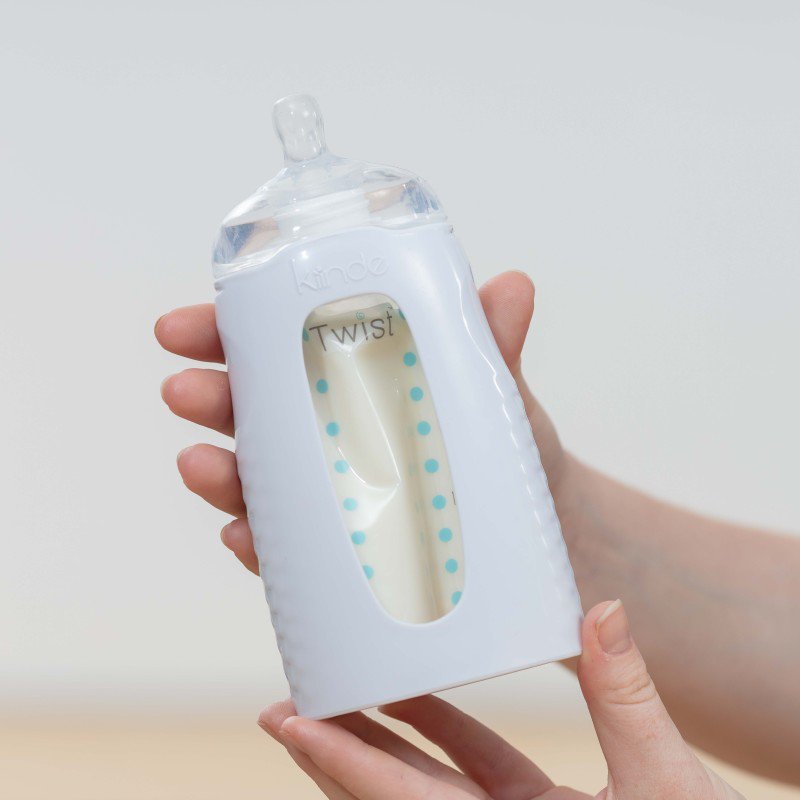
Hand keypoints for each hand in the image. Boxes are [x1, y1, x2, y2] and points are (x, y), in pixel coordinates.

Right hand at [155, 271, 576, 573]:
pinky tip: (245, 537)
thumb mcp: (492, 392)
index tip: (181, 328)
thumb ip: (488, 343)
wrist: (536, 530)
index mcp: (345, 382)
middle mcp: (325, 436)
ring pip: (254, 483)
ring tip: (203, 466)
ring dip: (219, 474)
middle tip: (185, 390)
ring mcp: (327, 496)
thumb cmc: (499, 449)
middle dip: (209, 398)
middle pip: (249, 413)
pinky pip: (287, 553)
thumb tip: (512, 287)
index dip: (220, 334)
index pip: (271, 349)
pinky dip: (259, 545)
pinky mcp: (340, 554)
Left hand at [257, 600, 742, 799]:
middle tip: (283, 711)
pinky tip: (412, 696)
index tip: (292, 725)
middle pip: (391, 796)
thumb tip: (601, 612)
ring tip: (334, 694)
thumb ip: (626, 697)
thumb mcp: (665, 783)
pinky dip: (440, 733)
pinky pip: (469, 771)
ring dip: (377, 739)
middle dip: (333, 752)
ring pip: (423, 782)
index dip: (344, 761)